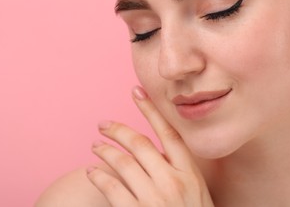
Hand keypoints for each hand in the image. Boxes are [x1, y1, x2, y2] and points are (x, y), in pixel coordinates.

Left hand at [87, 86, 213, 206]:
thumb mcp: (197, 192)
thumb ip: (180, 170)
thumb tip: (160, 151)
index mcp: (190, 172)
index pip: (168, 132)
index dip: (151, 109)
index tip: (137, 92)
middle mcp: (172, 181)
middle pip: (140, 144)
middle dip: (117, 130)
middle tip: (103, 125)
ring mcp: (155, 198)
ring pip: (123, 163)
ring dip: (104, 151)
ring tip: (94, 147)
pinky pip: (113, 189)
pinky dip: (99, 177)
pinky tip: (92, 172)